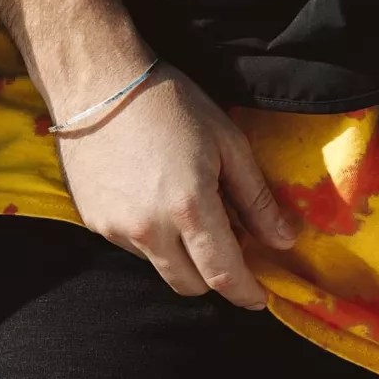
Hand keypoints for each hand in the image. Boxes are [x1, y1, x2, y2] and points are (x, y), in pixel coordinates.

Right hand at [53, 65, 299, 307]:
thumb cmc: (170, 103)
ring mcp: (117, 229)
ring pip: (160, 267)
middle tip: (225, 242)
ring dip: (179, 254)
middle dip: (214, 276)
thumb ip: (256, 198)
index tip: (259, 297)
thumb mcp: (227, 142)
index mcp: (190, 208)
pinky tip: (150, 198)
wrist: (96, 81)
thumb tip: (284, 240)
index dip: (246, 293)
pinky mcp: (93, 223)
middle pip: (191, 285)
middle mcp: (150, 229)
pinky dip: (150, 236)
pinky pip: (131, 246)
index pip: (224, 276)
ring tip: (183, 211)